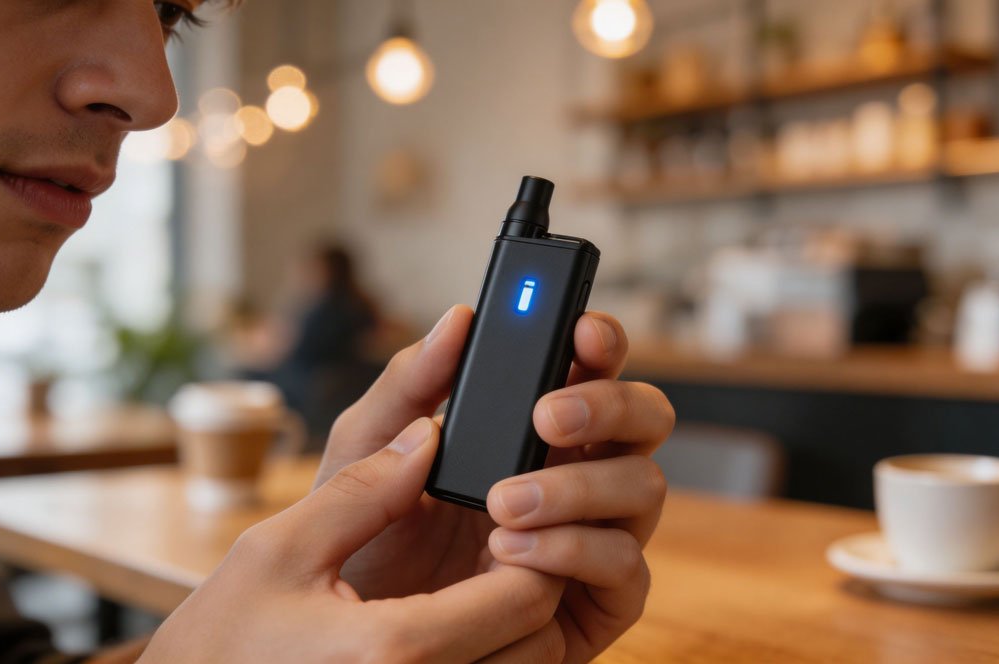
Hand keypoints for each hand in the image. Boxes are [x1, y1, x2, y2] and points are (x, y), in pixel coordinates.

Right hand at [139, 419, 564, 662]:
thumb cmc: (218, 643)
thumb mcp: (277, 552)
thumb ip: (363, 490)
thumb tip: (427, 434)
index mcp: (396, 649)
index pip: (527, 596)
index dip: (536, 549)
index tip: (510, 513)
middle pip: (538, 639)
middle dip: (533, 582)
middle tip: (498, 537)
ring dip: (515, 626)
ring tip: (475, 577)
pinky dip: (488, 657)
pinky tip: (451, 621)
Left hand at [316, 305, 674, 661]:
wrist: (353, 637)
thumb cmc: (366, 539)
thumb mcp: (366, 453)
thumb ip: (409, 384)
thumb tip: (458, 318)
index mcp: (533, 427)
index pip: (590, 368)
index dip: (600, 341)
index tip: (579, 330)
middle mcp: (579, 473)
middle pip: (645, 418)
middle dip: (611, 405)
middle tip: (545, 417)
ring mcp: (596, 536)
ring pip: (646, 486)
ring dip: (580, 486)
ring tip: (502, 503)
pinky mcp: (598, 603)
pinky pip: (628, 568)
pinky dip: (577, 551)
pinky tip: (512, 552)